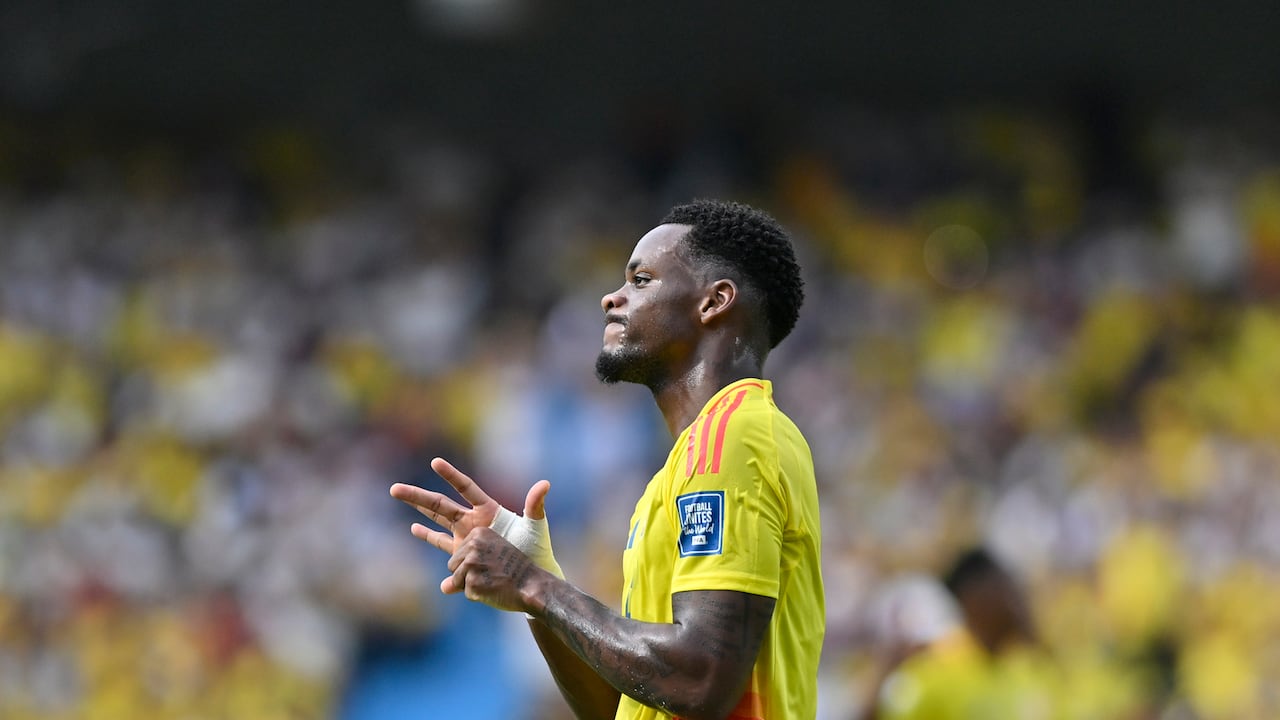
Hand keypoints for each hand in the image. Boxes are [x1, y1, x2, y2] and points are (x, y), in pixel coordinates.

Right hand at [389, 457, 551, 570]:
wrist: (531, 577)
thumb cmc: (536, 550)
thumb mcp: (536, 527)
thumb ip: (536, 506)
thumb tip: (544, 484)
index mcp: (488, 510)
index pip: (465, 488)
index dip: (451, 475)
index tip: (435, 462)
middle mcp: (473, 521)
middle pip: (440, 504)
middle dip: (417, 496)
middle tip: (394, 489)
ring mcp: (466, 539)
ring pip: (436, 523)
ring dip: (417, 513)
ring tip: (399, 496)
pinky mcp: (464, 557)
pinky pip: (442, 547)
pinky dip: (429, 540)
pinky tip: (415, 529)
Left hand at [443, 526, 547, 612]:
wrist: (532, 585)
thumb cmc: (515, 569)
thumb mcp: (493, 555)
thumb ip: (465, 565)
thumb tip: (443, 588)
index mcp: (478, 533)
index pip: (459, 551)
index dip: (473, 563)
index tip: (493, 562)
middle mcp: (473, 545)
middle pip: (453, 565)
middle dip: (467, 574)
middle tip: (492, 574)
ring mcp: (471, 564)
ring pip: (456, 580)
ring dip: (471, 585)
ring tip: (492, 581)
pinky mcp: (472, 582)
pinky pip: (466, 593)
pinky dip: (478, 595)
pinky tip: (493, 590)